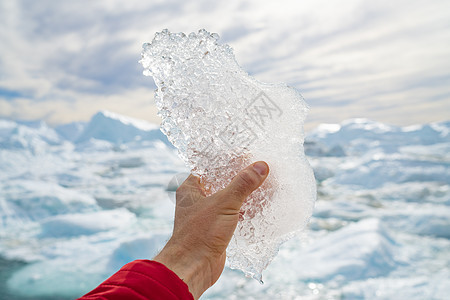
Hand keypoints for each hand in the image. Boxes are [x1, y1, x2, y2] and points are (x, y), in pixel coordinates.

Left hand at [154, 161, 268, 298]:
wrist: (193, 267)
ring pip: (229, 199)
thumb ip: (243, 184)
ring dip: (245, 195)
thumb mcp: (224, 203)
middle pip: (222, 182)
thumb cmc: (200, 233)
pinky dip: (245, 210)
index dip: (229, 161)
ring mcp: (207, 215)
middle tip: (260, 170)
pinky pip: (232, 214)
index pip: (211, 167)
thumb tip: (261, 166)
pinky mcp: (216, 229)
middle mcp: (197, 199)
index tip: (248, 156)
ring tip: (264, 185)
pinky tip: (260, 207)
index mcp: (191, 188)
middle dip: (241, 178)